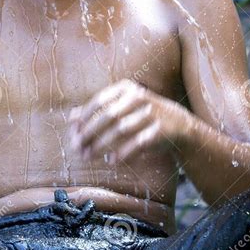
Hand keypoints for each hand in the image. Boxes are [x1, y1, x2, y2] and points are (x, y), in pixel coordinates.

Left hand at [68, 79, 190, 163]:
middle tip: (77, 148)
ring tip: (89, 156)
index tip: (73, 132)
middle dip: (90, 133)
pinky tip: (111, 161)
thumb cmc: (141, 115)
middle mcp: (139, 97)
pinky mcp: (160, 130)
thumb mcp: (121, 107)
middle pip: (108, 116)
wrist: (179, 124)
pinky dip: (123, 153)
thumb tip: (71, 117)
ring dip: (102, 145)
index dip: (84, 117)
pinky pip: (137, 142)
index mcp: (126, 89)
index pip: (99, 100)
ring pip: (121, 130)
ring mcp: (151, 113)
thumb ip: (97, 110)